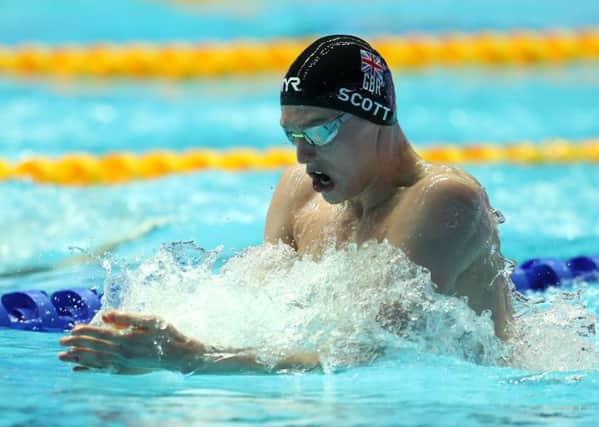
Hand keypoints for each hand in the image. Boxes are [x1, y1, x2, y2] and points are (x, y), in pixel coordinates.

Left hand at [58, 311, 205, 373]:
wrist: (179, 354)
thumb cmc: (166, 333)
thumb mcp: (150, 319)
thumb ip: (127, 316)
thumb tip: (105, 314)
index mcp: (126, 338)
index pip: (100, 334)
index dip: (85, 331)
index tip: (72, 329)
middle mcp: (122, 352)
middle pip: (94, 348)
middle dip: (76, 344)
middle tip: (60, 342)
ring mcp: (123, 363)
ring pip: (95, 360)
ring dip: (78, 358)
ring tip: (62, 357)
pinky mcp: (126, 369)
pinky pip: (103, 370)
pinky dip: (89, 370)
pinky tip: (78, 370)